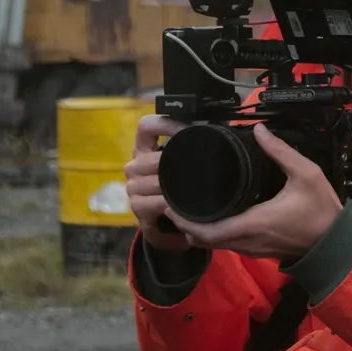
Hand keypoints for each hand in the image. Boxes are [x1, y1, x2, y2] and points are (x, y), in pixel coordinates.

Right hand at [124, 114, 190, 252]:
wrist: (169, 226)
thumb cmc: (180, 190)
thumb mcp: (184, 165)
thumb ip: (192, 147)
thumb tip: (218, 130)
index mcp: (145, 149)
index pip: (146, 126)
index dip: (165, 124)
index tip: (188, 129)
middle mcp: (135, 166)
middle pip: (155, 159)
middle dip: (179, 164)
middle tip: (201, 168)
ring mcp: (133, 187)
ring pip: (157, 182)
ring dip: (178, 187)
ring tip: (197, 188)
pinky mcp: (137, 208)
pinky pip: (158, 202)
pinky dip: (174, 205)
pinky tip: (185, 206)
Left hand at [164, 124, 344, 260]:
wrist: (334, 242)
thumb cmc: (322, 211)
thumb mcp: (306, 174)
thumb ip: (281, 151)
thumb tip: (260, 131)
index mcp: (253, 223)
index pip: (206, 232)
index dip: (184, 222)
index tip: (171, 204)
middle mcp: (247, 240)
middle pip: (203, 240)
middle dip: (184, 224)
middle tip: (173, 202)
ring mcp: (251, 248)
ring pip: (214, 244)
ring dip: (197, 230)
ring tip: (187, 207)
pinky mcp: (257, 249)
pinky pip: (226, 244)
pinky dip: (212, 234)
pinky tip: (212, 216)